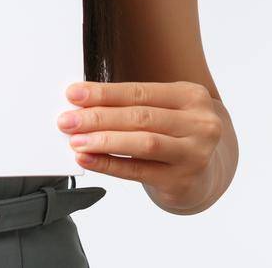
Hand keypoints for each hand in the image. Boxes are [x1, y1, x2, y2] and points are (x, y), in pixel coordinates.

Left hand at [58, 81, 223, 211]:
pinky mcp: (183, 180)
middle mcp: (200, 123)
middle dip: (98, 117)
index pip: (140, 91)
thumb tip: (81, 105)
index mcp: (191, 96)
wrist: (204, 173)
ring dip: (103, 141)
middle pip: (141, 117)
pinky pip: (139, 171)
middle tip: (67, 120)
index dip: (104, 93)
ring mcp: (195, 153)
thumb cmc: (173, 134)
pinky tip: (88, 159)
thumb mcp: (164, 111)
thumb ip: (130, 106)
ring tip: (75, 141)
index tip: (73, 94)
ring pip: (143, 143)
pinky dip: (109, 165)